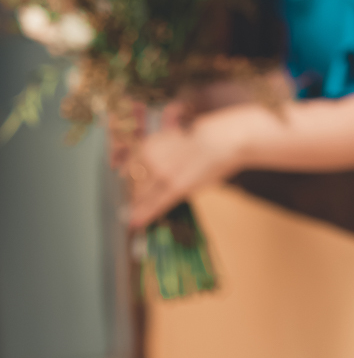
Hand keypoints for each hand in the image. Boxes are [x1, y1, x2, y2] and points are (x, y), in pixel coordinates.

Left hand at [126, 109, 243, 227]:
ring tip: (130, 215)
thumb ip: (167, 151)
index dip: (126, 176)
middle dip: (134, 193)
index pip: (130, 165)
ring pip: (143, 194)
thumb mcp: (180, 139)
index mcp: (151, 143)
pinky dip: (145, 215)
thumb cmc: (209, 134)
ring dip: (138, 205)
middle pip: (135, 182)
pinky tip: (135, 223)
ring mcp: (162, 173)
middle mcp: (151, 158)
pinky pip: (156, 204)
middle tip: (131, 202)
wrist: (225, 138)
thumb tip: (162, 164)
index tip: (124, 182)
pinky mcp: (176, 187)